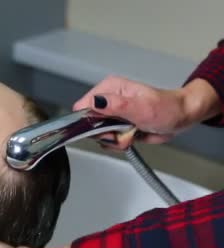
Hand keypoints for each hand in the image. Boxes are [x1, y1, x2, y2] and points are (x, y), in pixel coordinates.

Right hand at [73, 76, 219, 149]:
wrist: (181, 117)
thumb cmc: (167, 108)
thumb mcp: (141, 107)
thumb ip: (116, 105)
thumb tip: (95, 102)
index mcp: (109, 89)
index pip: (82, 107)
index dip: (90, 122)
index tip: (106, 128)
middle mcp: (107, 100)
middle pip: (88, 124)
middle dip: (105, 134)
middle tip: (122, 131)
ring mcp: (111, 113)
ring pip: (98, 135)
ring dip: (114, 140)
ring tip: (130, 133)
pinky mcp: (116, 125)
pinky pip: (107, 140)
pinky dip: (118, 143)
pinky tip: (130, 137)